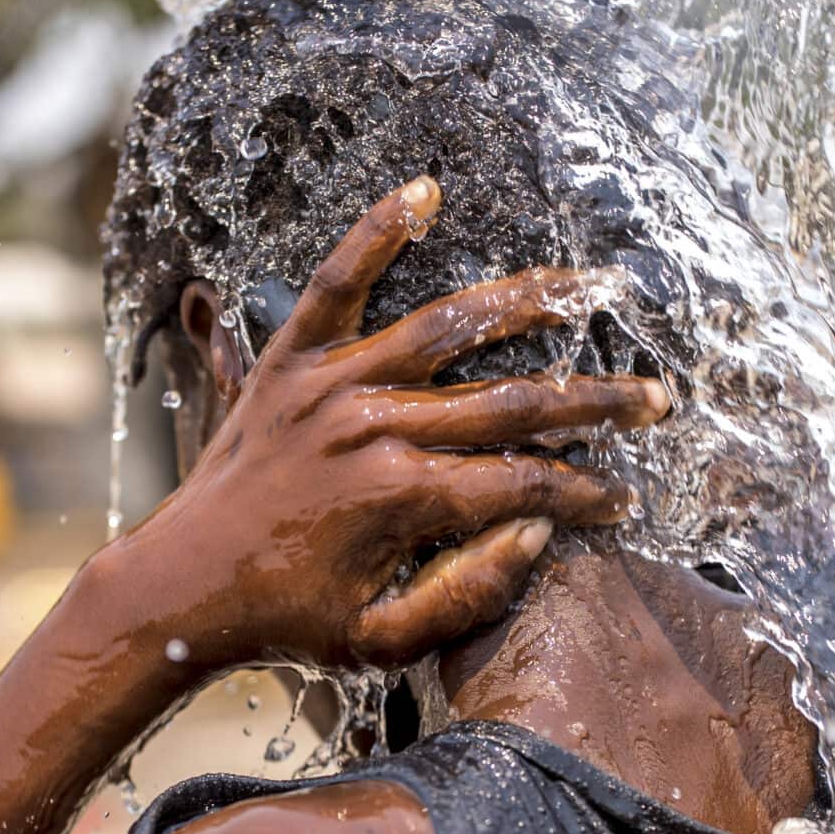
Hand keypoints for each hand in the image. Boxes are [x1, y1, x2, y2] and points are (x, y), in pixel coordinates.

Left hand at [124, 177, 665, 672]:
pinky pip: (335, 281)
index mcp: (403, 498)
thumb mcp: (384, 640)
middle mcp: (375, 427)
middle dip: (596, 403)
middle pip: (512, 401)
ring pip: (450, 326)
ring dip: (531, 305)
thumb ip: (469, 592)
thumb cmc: (286, 620)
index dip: (585, 493)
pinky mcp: (290, 359)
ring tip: (589, 289)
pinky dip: (377, 232)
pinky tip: (422, 193)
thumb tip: (539, 532)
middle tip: (654, 400)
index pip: (525, 481)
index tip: (621, 500)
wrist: (180, 583)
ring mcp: (332, 383)